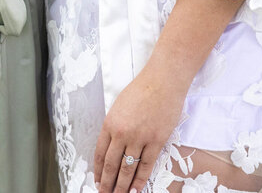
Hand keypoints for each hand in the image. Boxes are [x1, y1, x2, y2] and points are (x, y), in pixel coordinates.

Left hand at [94, 68, 186, 192]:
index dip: (98, 171)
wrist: (163, 80)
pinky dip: (141, 179)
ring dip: (123, 186)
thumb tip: (113, 147)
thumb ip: (115, 126)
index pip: (100, 153)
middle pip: (111, 165)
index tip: (97, 181)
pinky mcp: (157, 140)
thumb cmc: (142, 89)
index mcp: (110, 123)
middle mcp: (122, 133)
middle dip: (107, 183)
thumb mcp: (119, 106)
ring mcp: (140, 138)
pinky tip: (136, 189)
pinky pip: (147, 165)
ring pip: (128, 169)